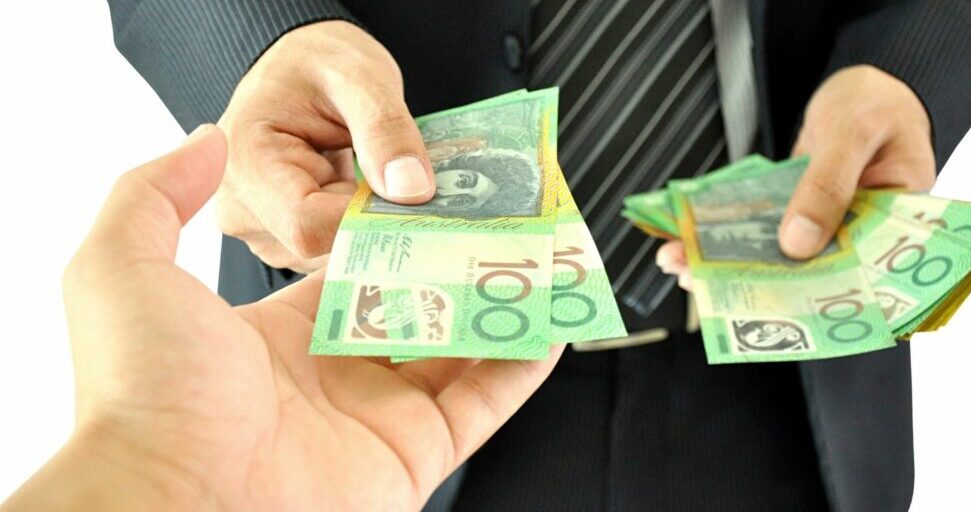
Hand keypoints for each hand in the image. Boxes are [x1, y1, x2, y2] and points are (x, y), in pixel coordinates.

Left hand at [1, 126, 560, 511]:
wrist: (173, 500)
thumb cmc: (143, 389)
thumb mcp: (123, 267)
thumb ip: (157, 195)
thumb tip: (204, 140)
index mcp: (274, 337)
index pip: (353, 272)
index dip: (396, 232)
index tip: (433, 193)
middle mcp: (331, 377)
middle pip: (416, 306)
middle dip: (459, 263)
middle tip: (501, 219)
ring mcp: (376, 417)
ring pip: (459, 351)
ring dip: (500, 306)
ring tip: (540, 259)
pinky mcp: (414, 456)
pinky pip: (483, 404)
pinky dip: (521, 366)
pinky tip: (548, 324)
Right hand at [216, 20, 435, 272]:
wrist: (300, 68)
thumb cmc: (319, 64)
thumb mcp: (361, 78)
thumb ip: (385, 130)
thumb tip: (412, 190)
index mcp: (245, 161)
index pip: (308, 225)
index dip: (366, 222)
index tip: (413, 203)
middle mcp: (239, 206)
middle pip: (319, 248)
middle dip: (373, 226)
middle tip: (410, 193)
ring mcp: (256, 228)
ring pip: (328, 257)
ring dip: (366, 229)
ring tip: (380, 185)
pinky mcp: (277, 238)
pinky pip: (326, 253)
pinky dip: (356, 231)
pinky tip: (366, 199)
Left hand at [657, 65, 935, 286]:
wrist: (865, 83)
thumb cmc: (874, 102)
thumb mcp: (851, 133)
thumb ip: (826, 185)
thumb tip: (797, 244)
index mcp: (897, 228)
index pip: (861, 277)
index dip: (815, 298)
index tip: (768, 306)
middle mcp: (862, 237)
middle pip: (810, 272)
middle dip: (756, 282)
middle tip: (703, 284)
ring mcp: (828, 227)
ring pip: (778, 254)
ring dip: (732, 261)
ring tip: (683, 264)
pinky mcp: (799, 214)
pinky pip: (764, 229)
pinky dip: (732, 234)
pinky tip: (693, 241)